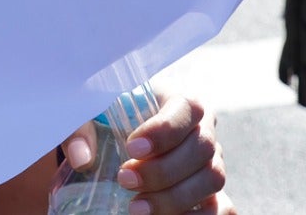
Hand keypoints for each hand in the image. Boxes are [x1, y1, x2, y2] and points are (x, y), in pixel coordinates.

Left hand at [62, 95, 231, 213]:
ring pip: (212, 179)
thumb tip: (82, 158)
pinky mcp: (212, 193)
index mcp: (180, 101)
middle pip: (202, 149)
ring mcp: (212, 163)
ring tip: (136, 208)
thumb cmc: (112, 119)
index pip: (188, 108)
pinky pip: (223, 208)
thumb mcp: (93, 115)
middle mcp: (204, 130)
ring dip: (176, 199)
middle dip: (164, 170)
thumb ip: (82, 129)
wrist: (126, 140)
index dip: (165, 130)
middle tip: (125, 180)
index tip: (132, 148)